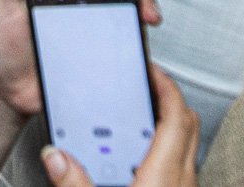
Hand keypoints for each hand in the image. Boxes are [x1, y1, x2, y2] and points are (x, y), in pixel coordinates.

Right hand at [40, 64, 198, 186]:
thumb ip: (74, 182)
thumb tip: (56, 156)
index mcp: (165, 174)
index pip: (176, 113)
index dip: (165, 84)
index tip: (149, 68)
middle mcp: (181, 180)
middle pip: (186, 122)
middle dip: (166, 97)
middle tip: (144, 84)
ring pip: (186, 143)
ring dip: (166, 123)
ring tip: (138, 118)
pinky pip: (180, 162)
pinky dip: (165, 147)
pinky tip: (139, 157)